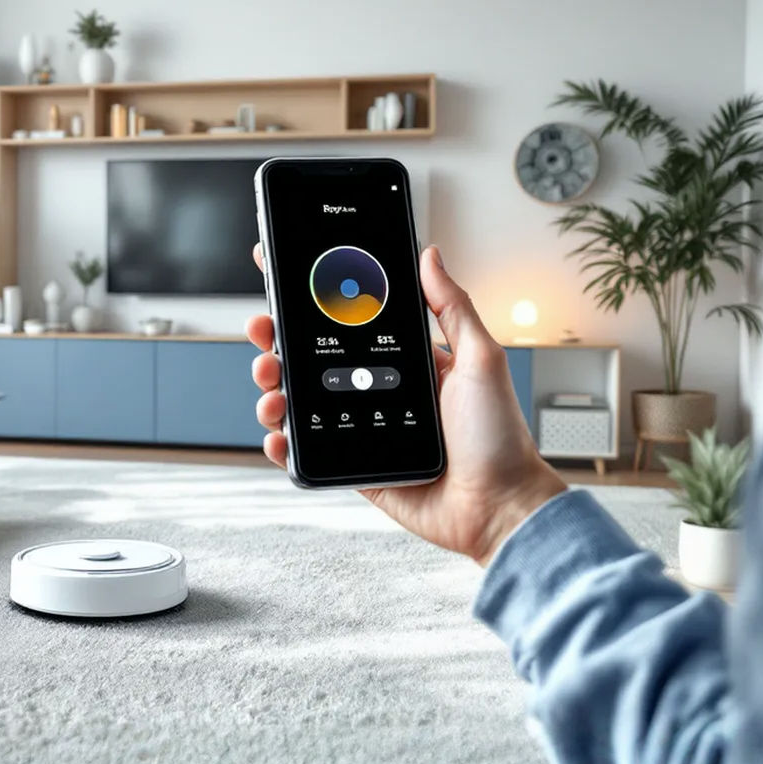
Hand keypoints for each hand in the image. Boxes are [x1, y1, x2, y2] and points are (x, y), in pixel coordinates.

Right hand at [247, 244, 565, 565]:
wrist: (498, 507)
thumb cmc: (499, 438)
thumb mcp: (480, 359)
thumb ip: (452, 308)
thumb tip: (431, 256)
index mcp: (403, 362)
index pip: (347, 325)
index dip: (312, 304)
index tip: (283, 281)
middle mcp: (376, 391)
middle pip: (311, 359)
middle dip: (276, 341)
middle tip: (263, 331)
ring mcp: (360, 429)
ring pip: (299, 403)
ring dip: (272, 389)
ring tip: (270, 384)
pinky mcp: (352, 466)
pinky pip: (306, 452)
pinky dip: (282, 442)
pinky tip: (278, 433)